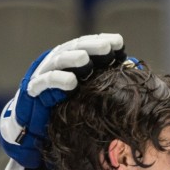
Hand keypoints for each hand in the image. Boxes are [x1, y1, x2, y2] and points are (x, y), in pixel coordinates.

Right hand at [0, 33, 125, 167]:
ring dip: (72, 59)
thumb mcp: (90, 92)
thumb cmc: (69, 108)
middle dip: (91, 46)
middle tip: (107, 47)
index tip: (120, 43)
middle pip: (75, 48)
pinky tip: (71, 82)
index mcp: (73, 59)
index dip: (103, 41)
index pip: (89, 45)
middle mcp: (58, 61)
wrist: (38, 128)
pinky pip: (45, 82)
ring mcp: (44, 72)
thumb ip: (107, 79)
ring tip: (84, 60)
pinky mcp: (33, 88)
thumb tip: (135, 67)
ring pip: (59, 60)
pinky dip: (58, 80)